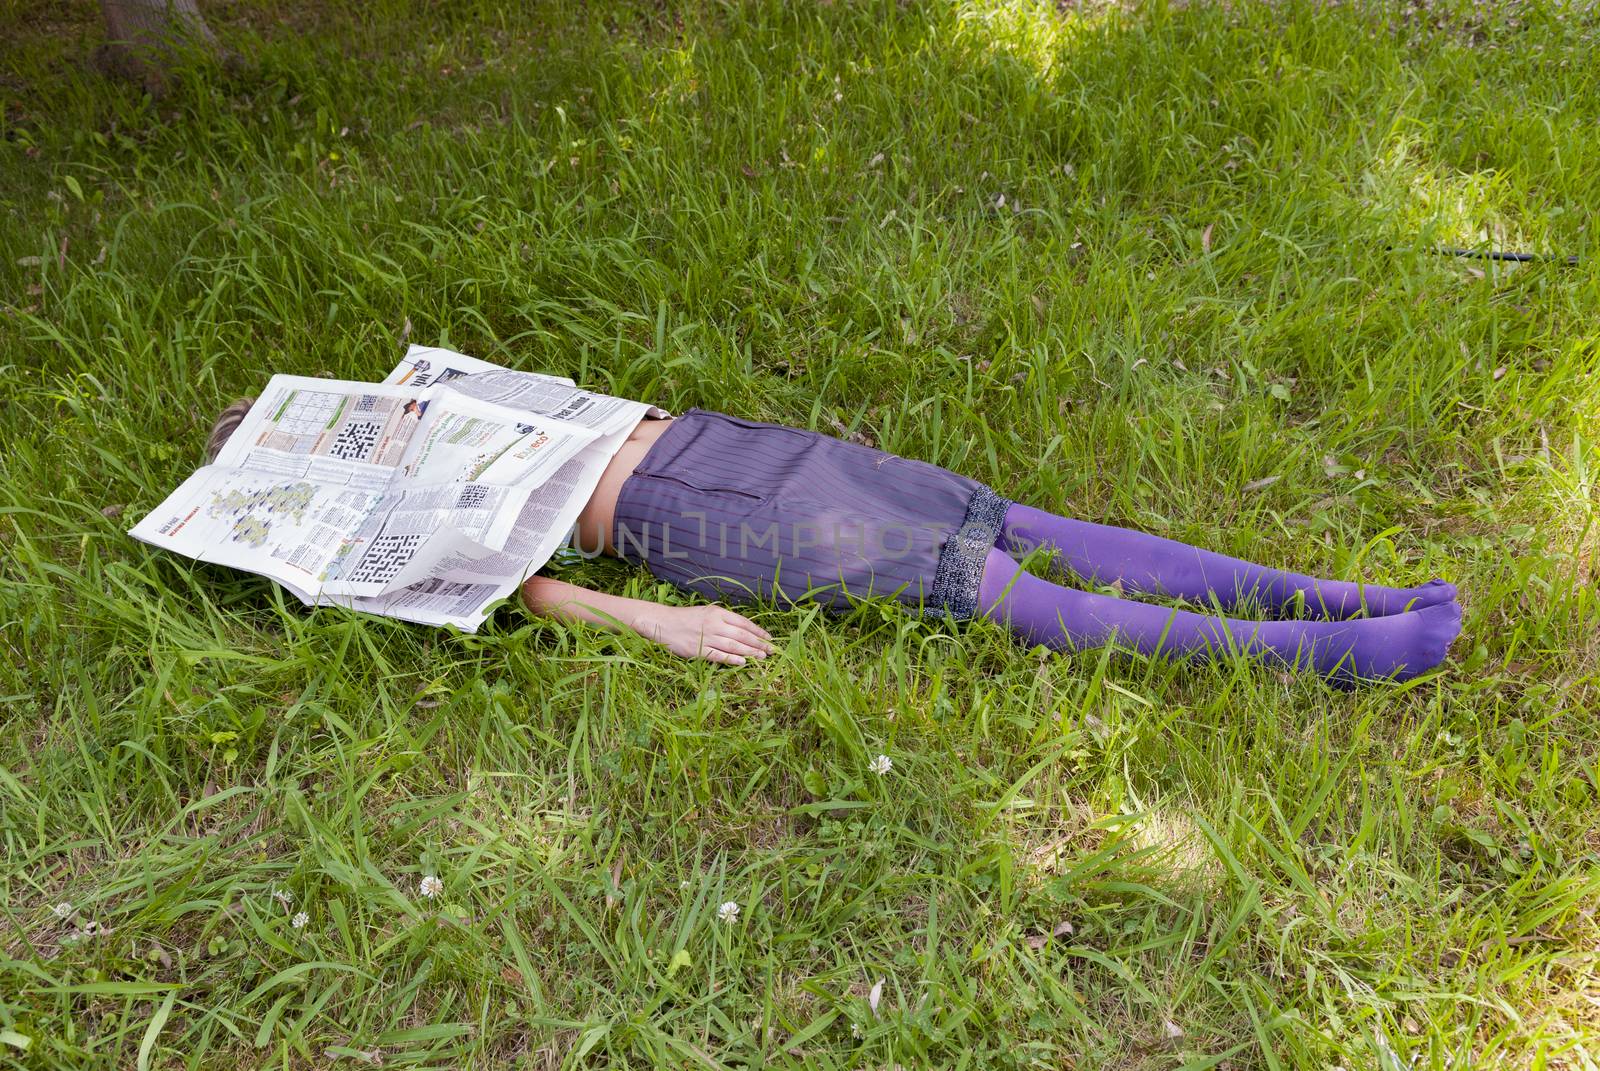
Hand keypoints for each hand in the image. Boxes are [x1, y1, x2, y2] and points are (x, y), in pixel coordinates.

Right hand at [636, 603, 775, 665]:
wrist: (662, 622)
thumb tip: (744, 629)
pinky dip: (731, 659)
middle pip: (742, 635)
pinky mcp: (698, 650)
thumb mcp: (706, 612)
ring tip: (762, 657)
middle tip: (772, 650)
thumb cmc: (686, 618)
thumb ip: (723, 619)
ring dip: (750, 652)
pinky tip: (742, 662)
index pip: (743, 622)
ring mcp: (706, 637)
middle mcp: (714, 624)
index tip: (769, 638)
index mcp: (717, 612)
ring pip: (733, 646)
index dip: (758, 631)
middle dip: (759, 643)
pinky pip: (718, 656)